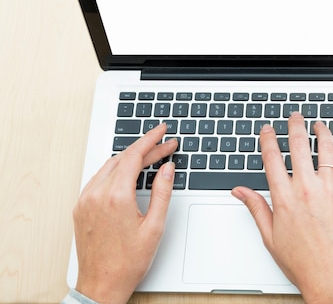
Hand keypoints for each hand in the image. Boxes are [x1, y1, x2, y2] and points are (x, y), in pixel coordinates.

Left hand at [72, 123, 177, 303]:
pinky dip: (116, 170)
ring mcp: (85, 201)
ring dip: (130, 158)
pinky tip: (129, 172)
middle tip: (165, 145)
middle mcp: (96, 195)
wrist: (101, 285)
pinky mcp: (80, 208)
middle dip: (146, 148)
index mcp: (116, 197)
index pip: (134, 156)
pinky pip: (99, 178)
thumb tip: (167, 169)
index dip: (152, 140)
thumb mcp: (155, 227)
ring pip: (109, 166)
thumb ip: (163, 192)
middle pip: (123, 158)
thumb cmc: (127, 262)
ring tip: (151, 157)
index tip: (163, 132)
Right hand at [232, 113, 332, 303]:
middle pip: (299, 146)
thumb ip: (256, 207)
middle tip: (295, 117)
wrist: (331, 278)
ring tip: (320, 125)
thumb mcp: (270, 235)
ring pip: (327, 151)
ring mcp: (330, 191)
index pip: (272, 158)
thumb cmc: (301, 261)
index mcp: (285, 198)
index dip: (268, 139)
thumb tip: (240, 191)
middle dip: (296, 126)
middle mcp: (307, 189)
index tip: (267, 129)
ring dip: (324, 133)